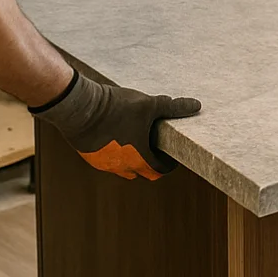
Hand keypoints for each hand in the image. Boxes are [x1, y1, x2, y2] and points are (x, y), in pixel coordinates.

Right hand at [31, 71, 201, 179]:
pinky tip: (116, 137)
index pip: (161, 169)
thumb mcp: (149, 104)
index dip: (169, 162)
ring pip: (125, 169)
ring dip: (133, 160)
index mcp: (140, 158)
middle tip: (156, 147)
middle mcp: (123, 167)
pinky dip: (116, 154)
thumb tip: (197, 105)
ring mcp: (106, 164)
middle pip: (144, 172)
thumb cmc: (116, 107)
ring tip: (136, 140)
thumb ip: (173, 107)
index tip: (171, 153)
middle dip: (153, 162)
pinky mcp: (92, 158)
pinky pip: (109, 162)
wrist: (80, 108)